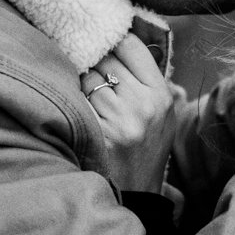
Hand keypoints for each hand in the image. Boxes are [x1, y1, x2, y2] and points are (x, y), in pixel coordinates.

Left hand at [80, 34, 182, 192]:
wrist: (136, 194)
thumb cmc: (145, 149)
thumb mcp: (161, 114)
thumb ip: (146, 80)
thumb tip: (119, 41)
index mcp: (161, 95)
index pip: (132, 46)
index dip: (112, 40)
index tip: (101, 40)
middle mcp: (144, 104)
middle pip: (105, 59)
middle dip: (92, 60)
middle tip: (83, 62)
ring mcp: (120, 119)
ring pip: (87, 78)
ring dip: (79, 80)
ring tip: (83, 93)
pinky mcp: (99, 134)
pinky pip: (77, 100)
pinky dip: (73, 99)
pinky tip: (74, 107)